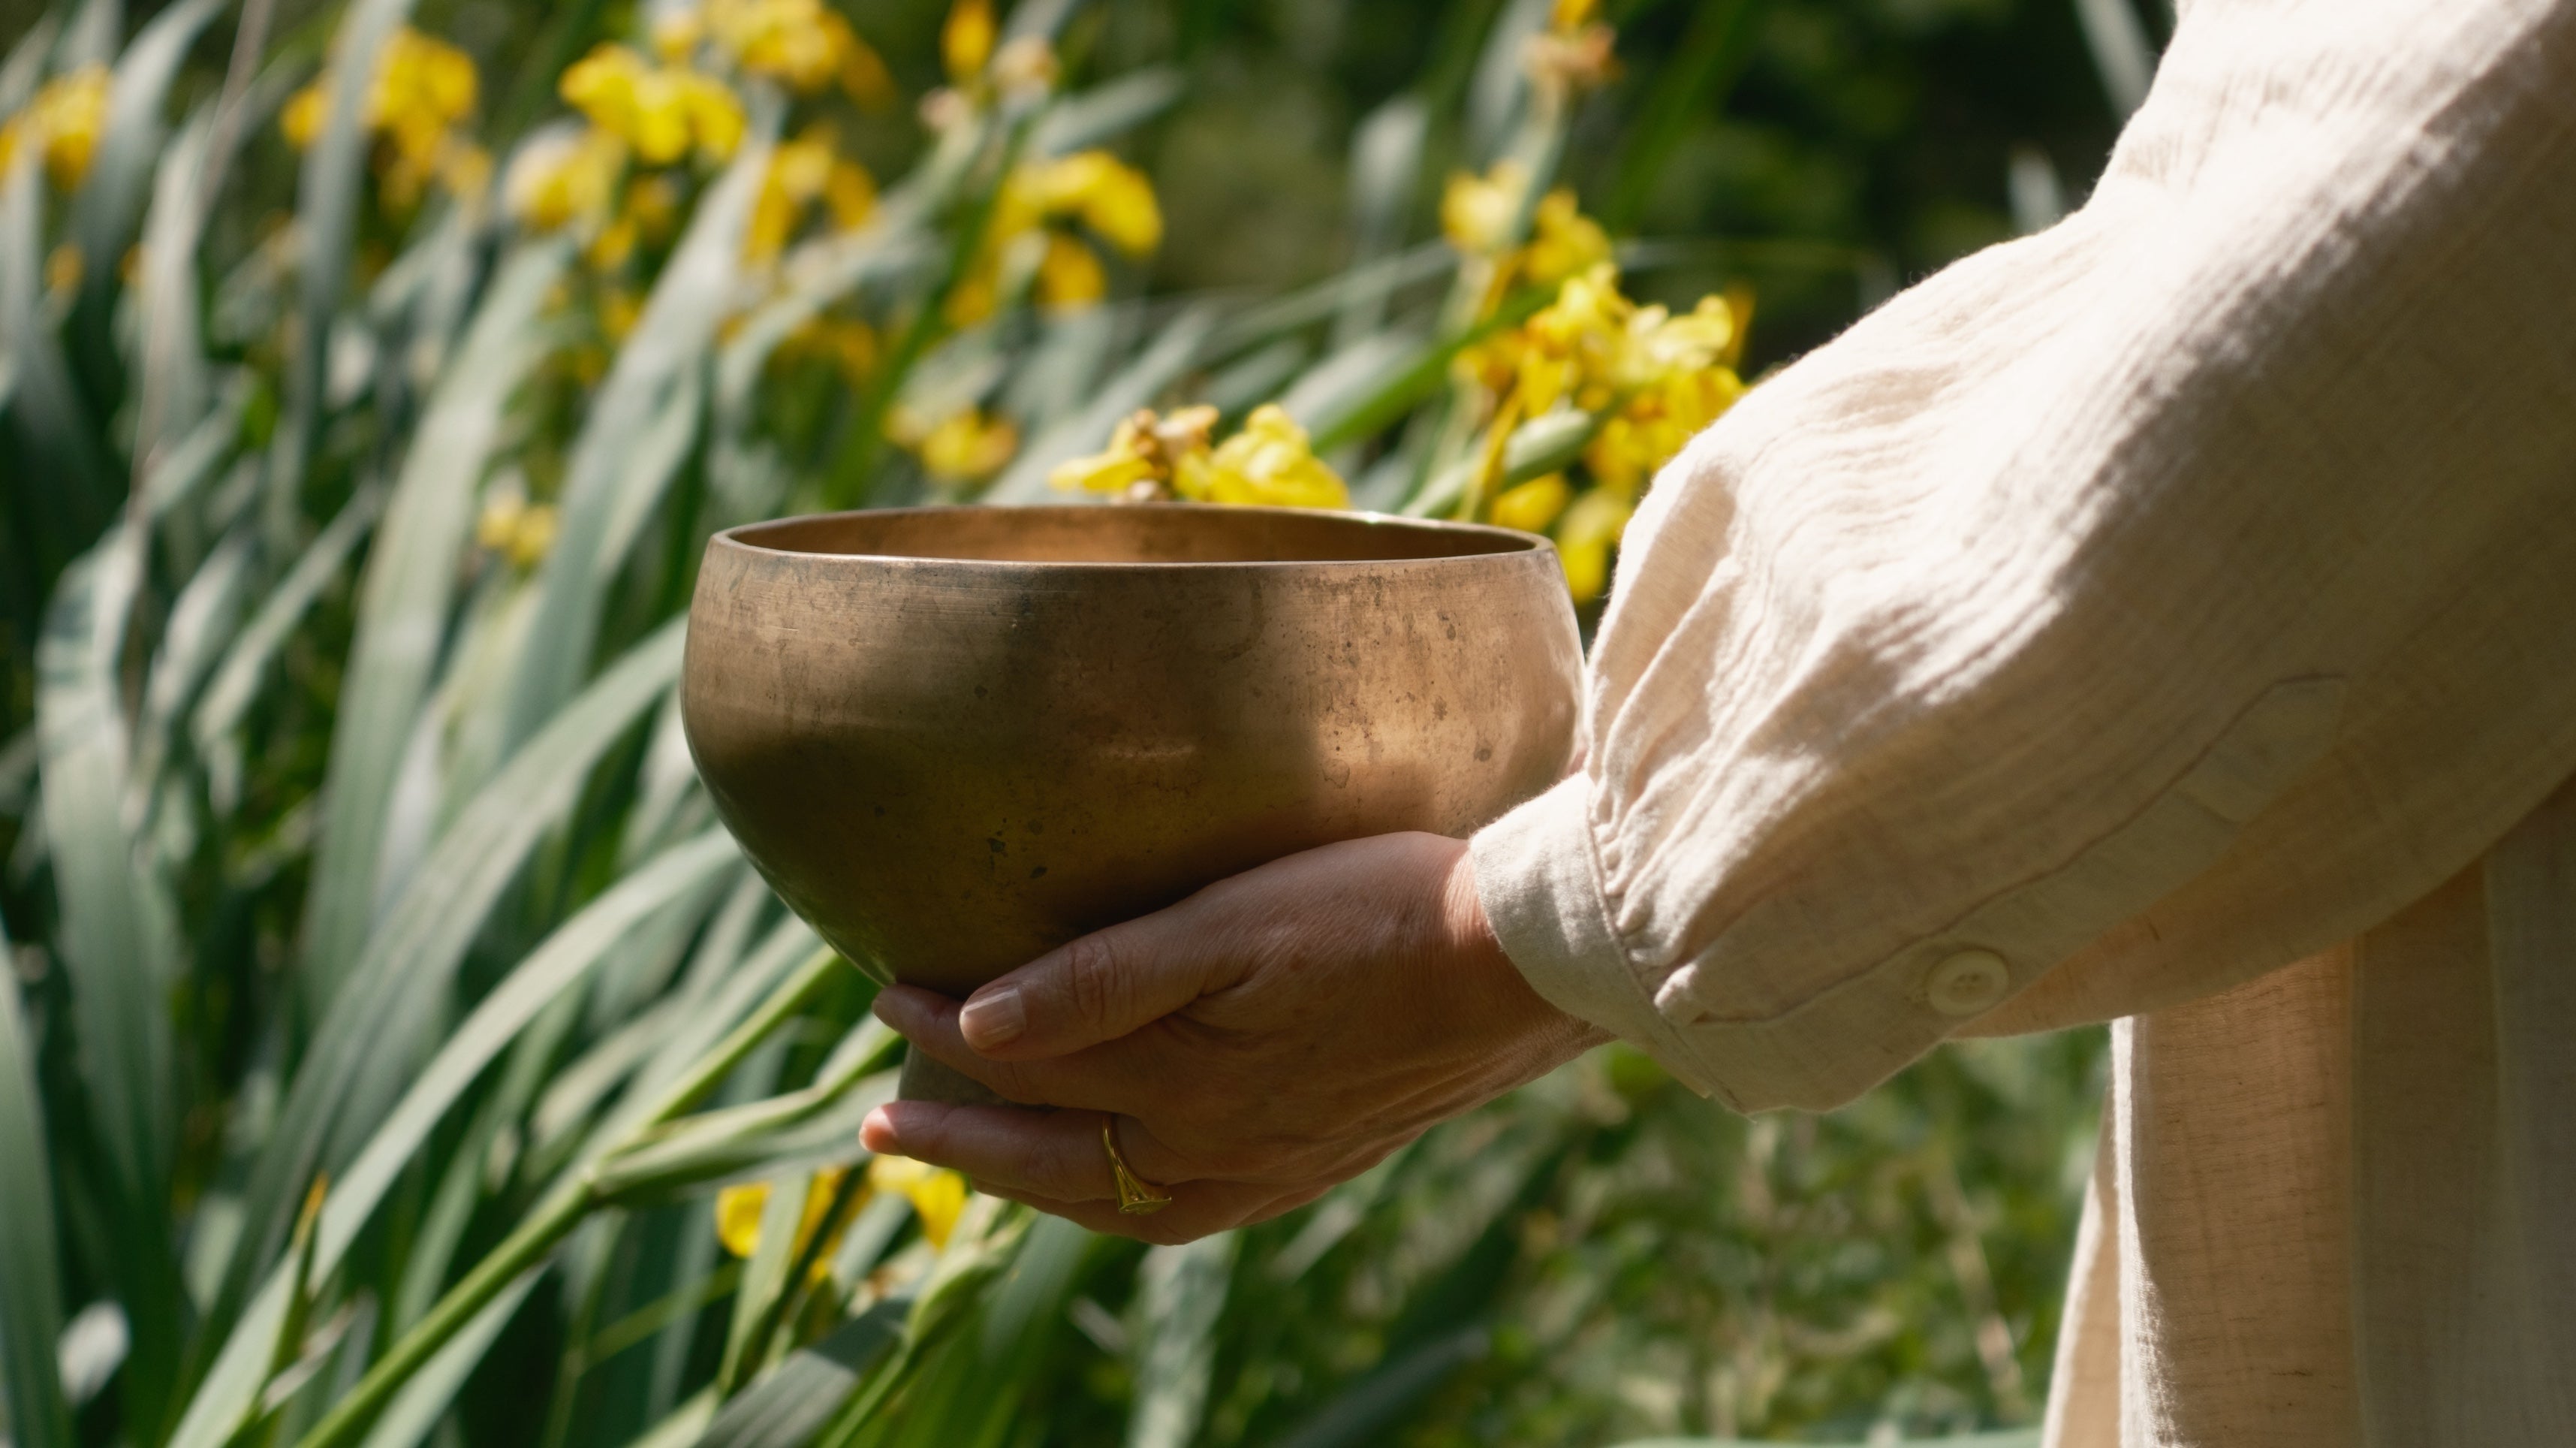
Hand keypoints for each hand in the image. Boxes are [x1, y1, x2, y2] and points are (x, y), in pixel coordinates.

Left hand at [859, 832, 1606, 1242]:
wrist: (1528, 965)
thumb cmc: (1382, 913)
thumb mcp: (1237, 924)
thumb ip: (1106, 979)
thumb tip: (980, 1028)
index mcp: (1186, 1091)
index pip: (1028, 1067)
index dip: (945, 1034)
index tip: (886, 992)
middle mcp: (1217, 1151)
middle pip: (1055, 1159)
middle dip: (961, 1141)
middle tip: (882, 1128)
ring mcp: (1270, 1169)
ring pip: (1117, 1199)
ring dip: (1036, 1181)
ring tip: (983, 1156)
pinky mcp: (1315, 1162)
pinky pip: (1188, 1210)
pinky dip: (1125, 1202)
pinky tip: (1123, 1179)